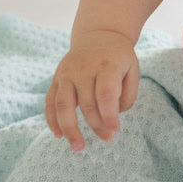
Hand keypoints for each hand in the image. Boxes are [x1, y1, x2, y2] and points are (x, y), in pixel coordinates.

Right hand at [45, 30, 139, 151]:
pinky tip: (59, 135)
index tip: (115, 131)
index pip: (105, 94)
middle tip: (107, 138)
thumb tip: (113, 116)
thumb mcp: (132, 69)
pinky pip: (50, 102)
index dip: (109, 116)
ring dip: (69, 129)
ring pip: (63, 105)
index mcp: (106, 64)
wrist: (99, 34)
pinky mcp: (56, 78)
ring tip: (78, 147)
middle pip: (87, 103)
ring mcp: (67, 73)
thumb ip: (128, 94)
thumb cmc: (118, 57)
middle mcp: (84, 68)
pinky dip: (52, 120)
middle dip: (97, 125)